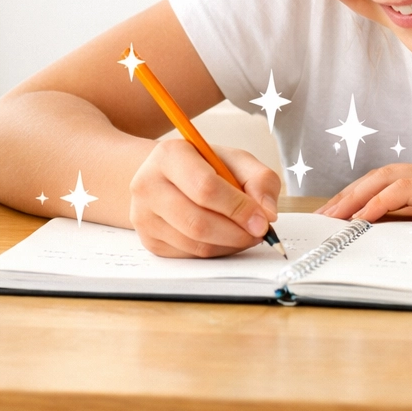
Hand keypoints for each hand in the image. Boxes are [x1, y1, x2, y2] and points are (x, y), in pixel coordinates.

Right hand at [129, 139, 280, 257]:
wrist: (168, 176)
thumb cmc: (204, 166)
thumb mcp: (235, 160)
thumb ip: (259, 179)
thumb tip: (267, 213)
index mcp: (170, 155)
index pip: (205, 188)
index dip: (238, 208)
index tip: (263, 220)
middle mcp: (148, 185)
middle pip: (198, 222)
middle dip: (237, 233)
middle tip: (259, 233)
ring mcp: (144, 216)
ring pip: (195, 244)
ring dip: (229, 245)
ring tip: (246, 234)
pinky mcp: (149, 240)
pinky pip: (189, 255)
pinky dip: (216, 251)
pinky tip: (226, 238)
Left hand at [318, 160, 411, 228]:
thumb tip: (406, 242)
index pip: (386, 182)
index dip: (357, 196)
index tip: (336, 216)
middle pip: (376, 178)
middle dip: (346, 197)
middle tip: (322, 220)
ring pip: (384, 179)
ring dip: (354, 199)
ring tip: (333, 220)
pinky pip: (405, 190)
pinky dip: (380, 202)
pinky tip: (364, 217)